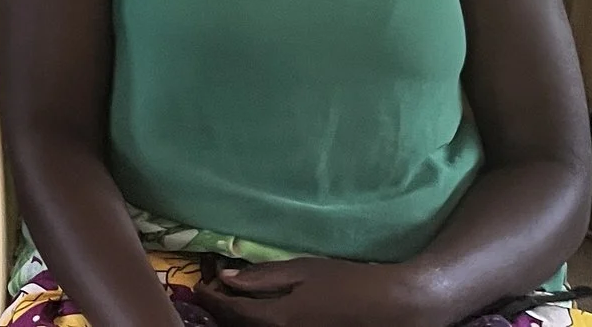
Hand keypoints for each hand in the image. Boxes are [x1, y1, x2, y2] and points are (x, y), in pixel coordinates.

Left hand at [195, 258, 440, 326]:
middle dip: (221, 312)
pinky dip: (259, 326)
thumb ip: (264, 277)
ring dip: (239, 321)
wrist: (393, 306)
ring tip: (231, 302)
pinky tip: (257, 314)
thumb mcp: (304, 271)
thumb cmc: (348, 282)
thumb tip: (227, 277)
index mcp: (279, 320)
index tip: (199, 285)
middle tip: (211, 292)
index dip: (211, 298)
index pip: (232, 312)